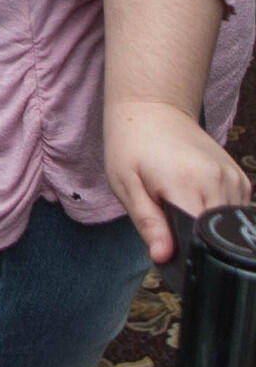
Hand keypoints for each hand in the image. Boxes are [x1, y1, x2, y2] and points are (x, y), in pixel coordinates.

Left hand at [105, 97, 251, 263]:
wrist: (153, 110)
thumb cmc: (131, 146)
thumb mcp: (126, 185)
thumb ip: (149, 223)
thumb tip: (164, 257)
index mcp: (188, 184)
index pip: (203, 237)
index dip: (187, 251)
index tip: (170, 250)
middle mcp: (219, 181)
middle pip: (218, 233)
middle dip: (195, 239)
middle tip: (167, 221)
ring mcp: (234, 179)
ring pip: (229, 224)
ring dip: (206, 225)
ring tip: (178, 205)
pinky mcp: (240, 178)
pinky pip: (235, 209)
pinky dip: (216, 214)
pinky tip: (194, 199)